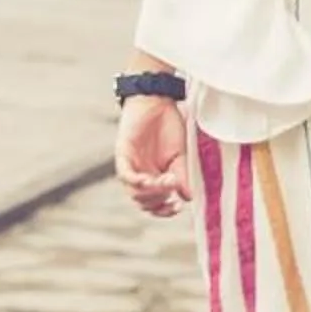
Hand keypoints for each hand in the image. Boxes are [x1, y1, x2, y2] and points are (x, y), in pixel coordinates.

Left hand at [115, 95, 192, 218]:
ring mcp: (130, 166)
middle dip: (161, 200)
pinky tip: (150, 180)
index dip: (165, 210)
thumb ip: (182, 176)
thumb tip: (188, 198)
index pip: (154, 203)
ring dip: (152, 192)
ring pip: (134, 193)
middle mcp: (139, 175)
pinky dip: (137, 182)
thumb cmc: (169, 125)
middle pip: (144, 203)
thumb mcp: (180, 155)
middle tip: (175, 186)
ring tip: (168, 181)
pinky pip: (126, 176)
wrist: (158, 101)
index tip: (178, 207)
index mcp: (153, 177)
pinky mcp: (122, 154)